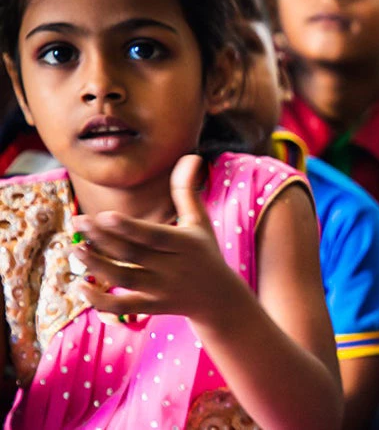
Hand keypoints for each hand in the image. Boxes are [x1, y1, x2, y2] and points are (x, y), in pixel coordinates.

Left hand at [72, 155, 251, 326]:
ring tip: (74, 248)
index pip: (152, 236)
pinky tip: (79, 287)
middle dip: (102, 239)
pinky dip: (100, 301)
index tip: (103, 215)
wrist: (220, 299)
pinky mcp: (152, 307)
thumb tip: (191, 155)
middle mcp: (173, 267)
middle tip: (78, 221)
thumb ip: (187, 191)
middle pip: (132, 254)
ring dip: (96, 265)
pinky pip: (123, 307)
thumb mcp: (200, 222)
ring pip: (123, 278)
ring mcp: (162, 289)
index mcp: (184, 244)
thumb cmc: (205, 252)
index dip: (128, 227)